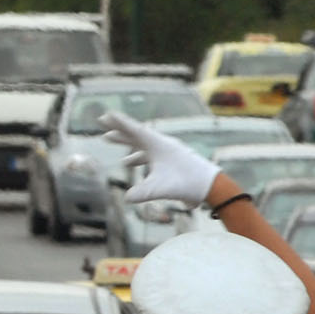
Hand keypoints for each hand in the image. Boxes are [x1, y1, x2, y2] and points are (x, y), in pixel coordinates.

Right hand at [101, 112, 220, 211]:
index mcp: (158, 145)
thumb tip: (127, 198)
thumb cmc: (187, 183)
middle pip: (136, 134)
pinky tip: (128, 162)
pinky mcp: (170, 163)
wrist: (210, 186)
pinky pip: (148, 155)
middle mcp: (162, 146)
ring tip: (110, 140)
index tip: (106, 115)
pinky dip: (135, 156)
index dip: (119, 123)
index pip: (135, 131)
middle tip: (103, 123)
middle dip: (118, 130)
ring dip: (125, 143)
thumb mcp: (162, 189)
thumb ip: (142, 193)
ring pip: (141, 145)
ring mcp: (167, 154)